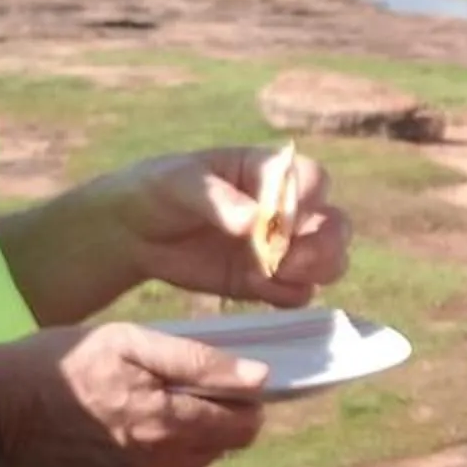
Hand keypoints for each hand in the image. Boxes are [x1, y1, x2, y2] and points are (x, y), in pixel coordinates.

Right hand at [0, 323, 267, 466]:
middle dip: (210, 425)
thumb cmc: (60, 365)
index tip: (216, 390)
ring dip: (186, 461)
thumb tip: (260, 380)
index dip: (241, 404)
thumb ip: (199, 363)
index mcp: (170, 420)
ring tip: (147, 434)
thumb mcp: (129, 342)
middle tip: (170, 403)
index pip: (246, 425)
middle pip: (221, 452)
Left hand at [103, 146, 353, 307]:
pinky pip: (299, 293)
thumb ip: (220, 199)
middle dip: (323, 245)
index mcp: (270, 172)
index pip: (313, 180)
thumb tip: (255, 221)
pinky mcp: (268, 281)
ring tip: (274, 275)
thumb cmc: (159, 190)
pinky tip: (256, 287)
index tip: (281, 218)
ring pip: (329, 261)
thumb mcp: (181, 183)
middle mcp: (287, 209)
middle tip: (289, 260)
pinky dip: (287, 294)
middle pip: (335, 225)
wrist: (131, 232)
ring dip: (314, 271)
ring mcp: (281, 248)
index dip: (307, 200)